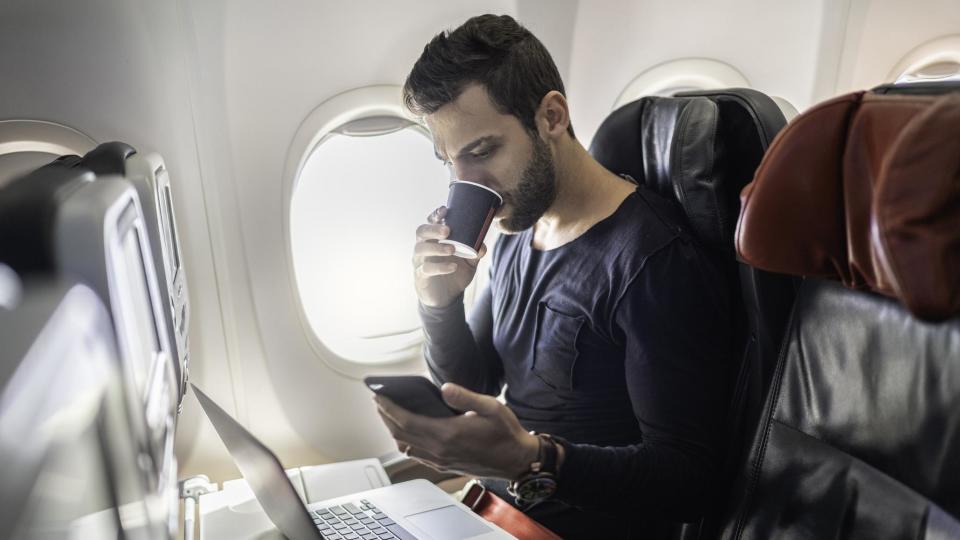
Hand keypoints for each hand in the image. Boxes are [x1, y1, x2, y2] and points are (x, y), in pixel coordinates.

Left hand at [374, 382, 539, 479]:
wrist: (517, 461)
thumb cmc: (506, 433)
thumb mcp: (491, 407)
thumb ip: (465, 397)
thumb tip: (444, 388)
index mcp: (447, 434)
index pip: (406, 420)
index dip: (388, 408)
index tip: (378, 395)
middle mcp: (439, 450)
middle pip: (400, 433)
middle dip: (385, 416)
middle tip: (378, 401)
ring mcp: (440, 460)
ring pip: (405, 445)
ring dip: (393, 430)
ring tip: (388, 414)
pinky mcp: (444, 466)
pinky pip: (416, 454)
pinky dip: (405, 442)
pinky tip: (406, 432)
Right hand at [413, 206, 487, 307]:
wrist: (446, 298)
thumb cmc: (455, 273)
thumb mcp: (469, 262)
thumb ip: (475, 253)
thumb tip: (483, 245)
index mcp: (434, 239)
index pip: (430, 222)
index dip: (435, 215)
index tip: (445, 210)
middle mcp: (424, 248)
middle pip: (421, 232)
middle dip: (433, 228)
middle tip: (448, 230)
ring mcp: (420, 262)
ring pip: (420, 249)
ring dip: (436, 247)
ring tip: (452, 249)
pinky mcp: (421, 276)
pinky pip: (426, 269)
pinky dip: (440, 267)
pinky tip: (453, 267)